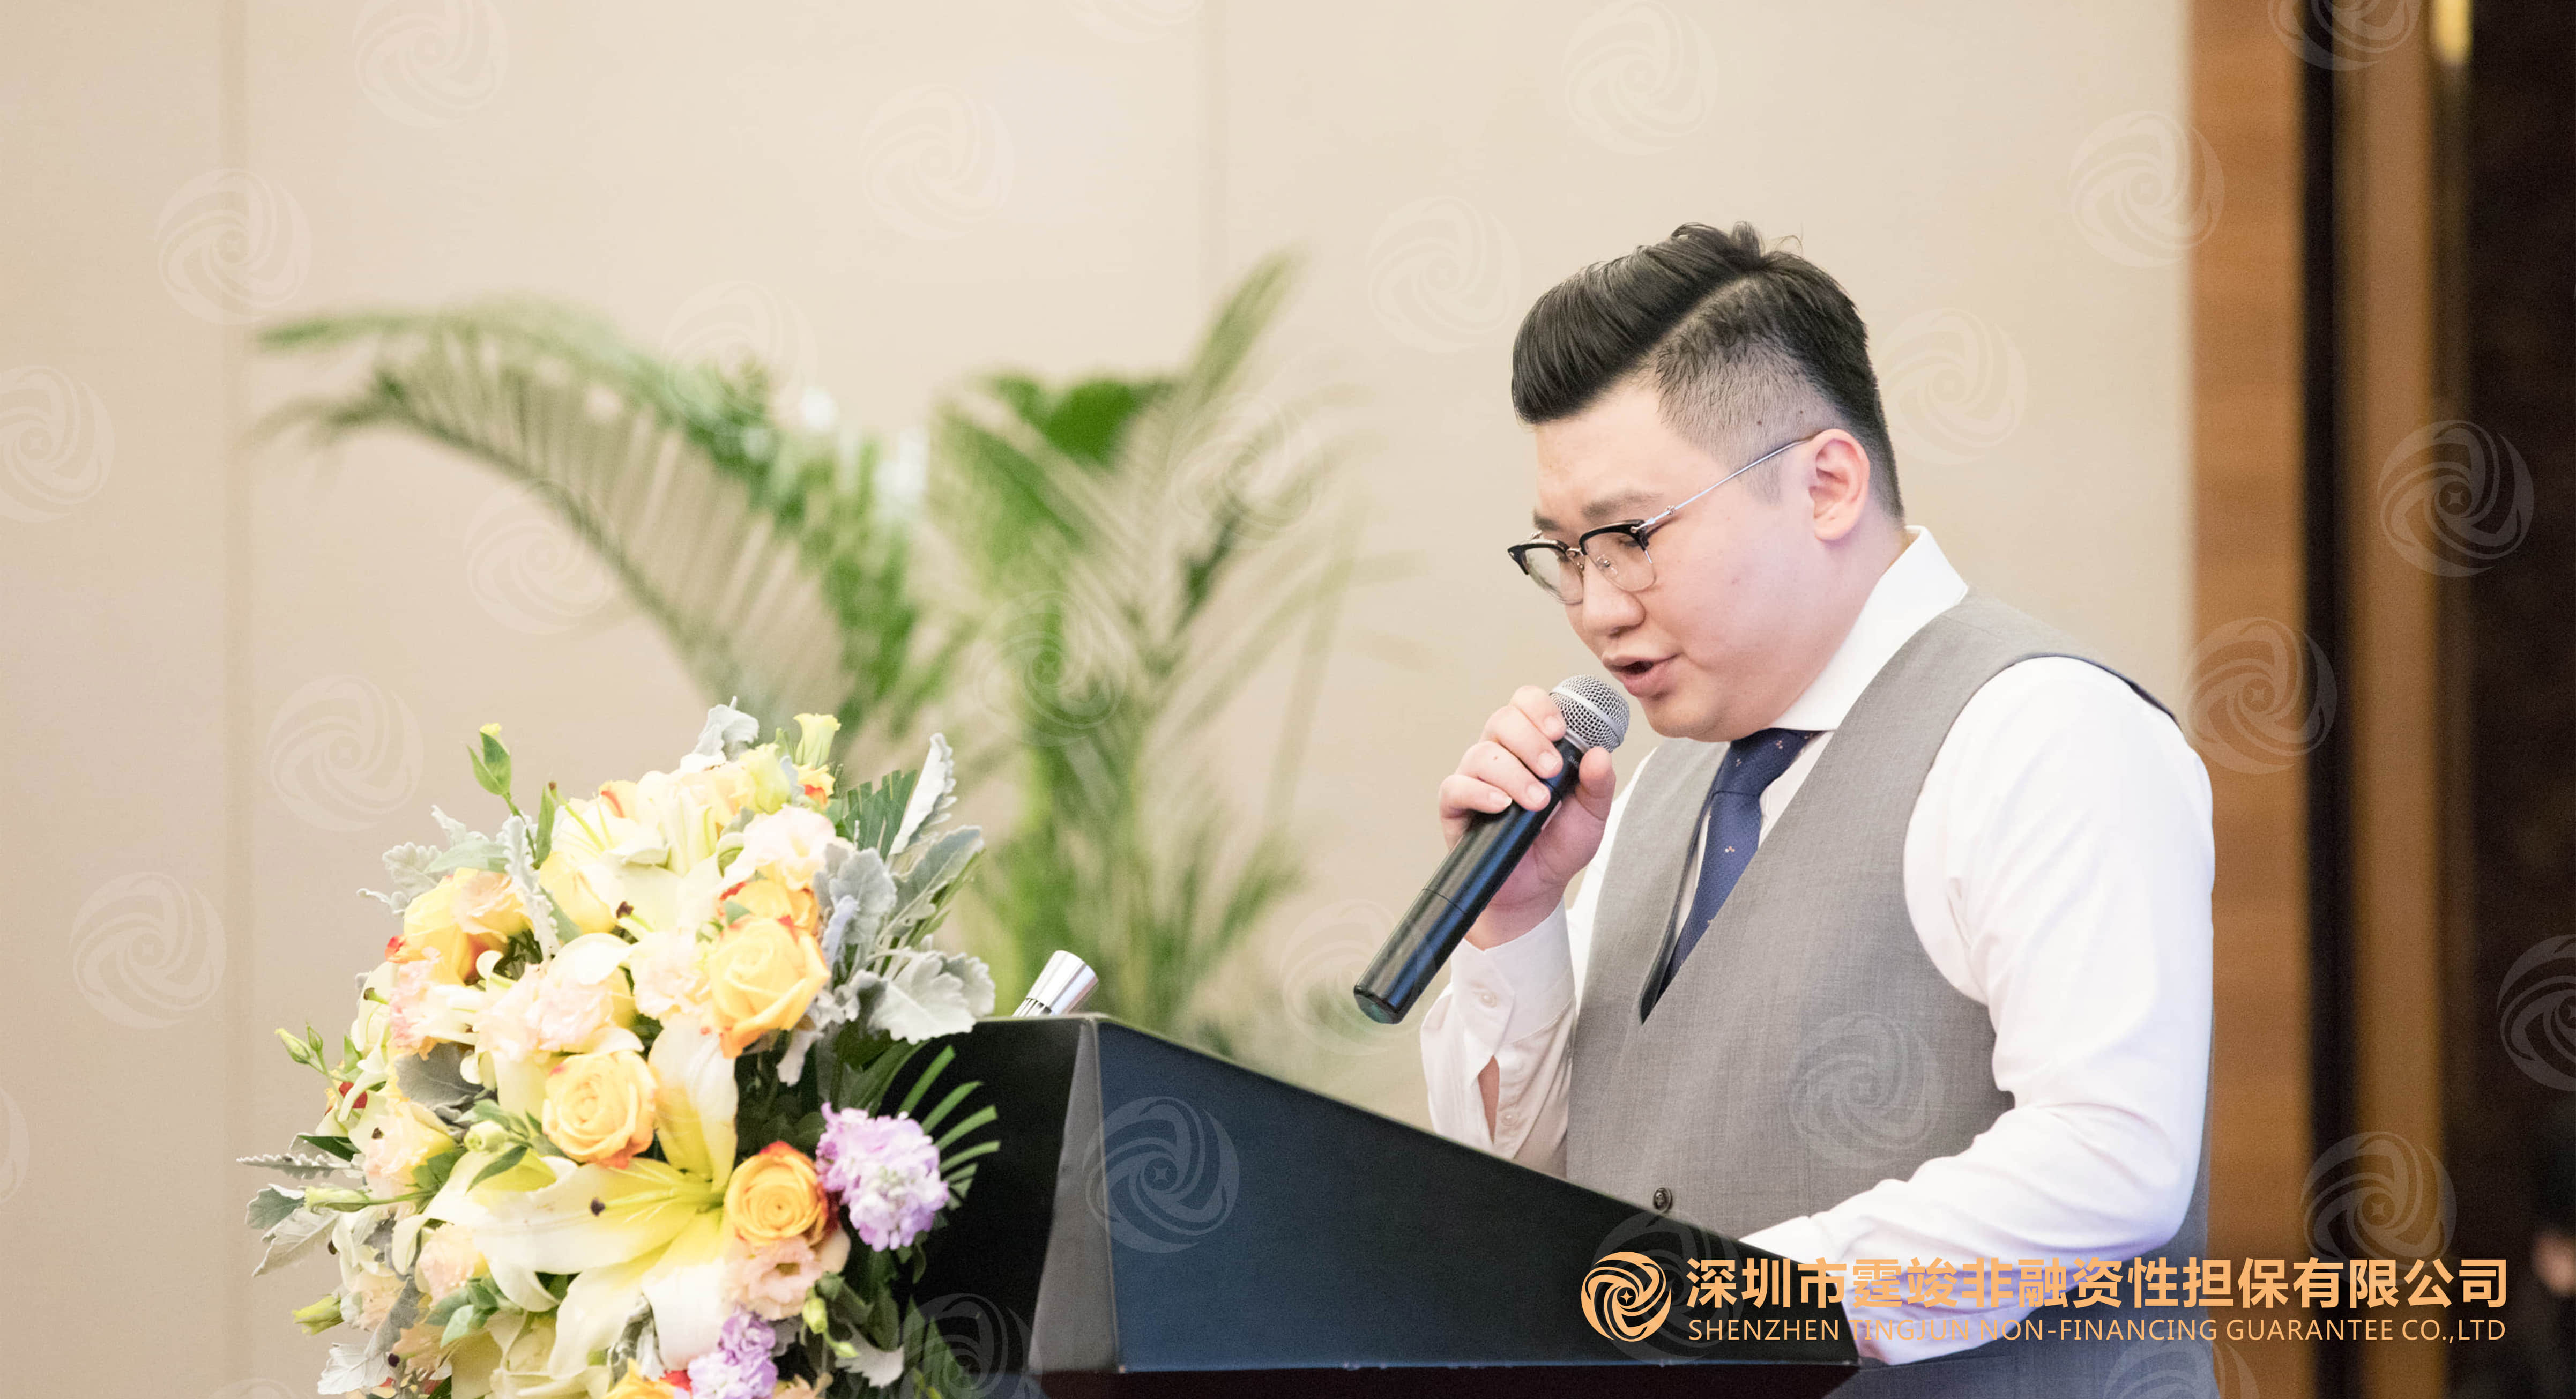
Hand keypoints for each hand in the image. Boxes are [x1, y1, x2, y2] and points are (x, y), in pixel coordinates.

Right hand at [1436, 685, 1618, 947]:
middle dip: (1530, 741)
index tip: (1560, 731)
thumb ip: (1599, 784)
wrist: (1537, 888)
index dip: (1539, 708)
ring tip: (1537, 802)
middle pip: (1502, 719)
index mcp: (1530, 744)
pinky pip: (1456, 787)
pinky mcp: (1455, 806)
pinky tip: (1502, 806)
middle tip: (1553, 770)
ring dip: (1513, 774)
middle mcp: (1499, 754)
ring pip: (1482, 753)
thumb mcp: (1591, 814)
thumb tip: (1600, 754)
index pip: (1525, 704)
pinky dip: (1480, 793)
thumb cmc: (1560, 844)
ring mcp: (1474, 778)